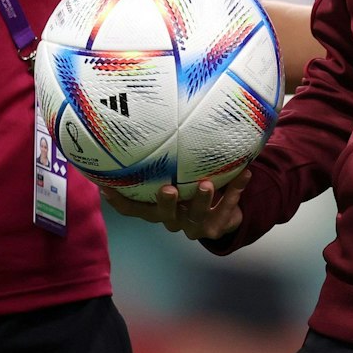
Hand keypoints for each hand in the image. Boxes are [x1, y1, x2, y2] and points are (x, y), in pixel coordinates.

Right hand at [101, 171, 248, 240]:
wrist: (223, 215)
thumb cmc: (191, 189)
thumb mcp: (175, 178)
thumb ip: (162, 162)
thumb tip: (143, 126)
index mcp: (157, 210)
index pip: (133, 209)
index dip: (120, 201)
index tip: (108, 186)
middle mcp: (173, 219)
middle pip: (164, 215)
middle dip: (166, 203)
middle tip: (168, 189)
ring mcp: (195, 226)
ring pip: (196, 215)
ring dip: (202, 199)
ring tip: (207, 183)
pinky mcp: (217, 226)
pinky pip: (227, 206)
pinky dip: (236, 189)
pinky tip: (245, 172)